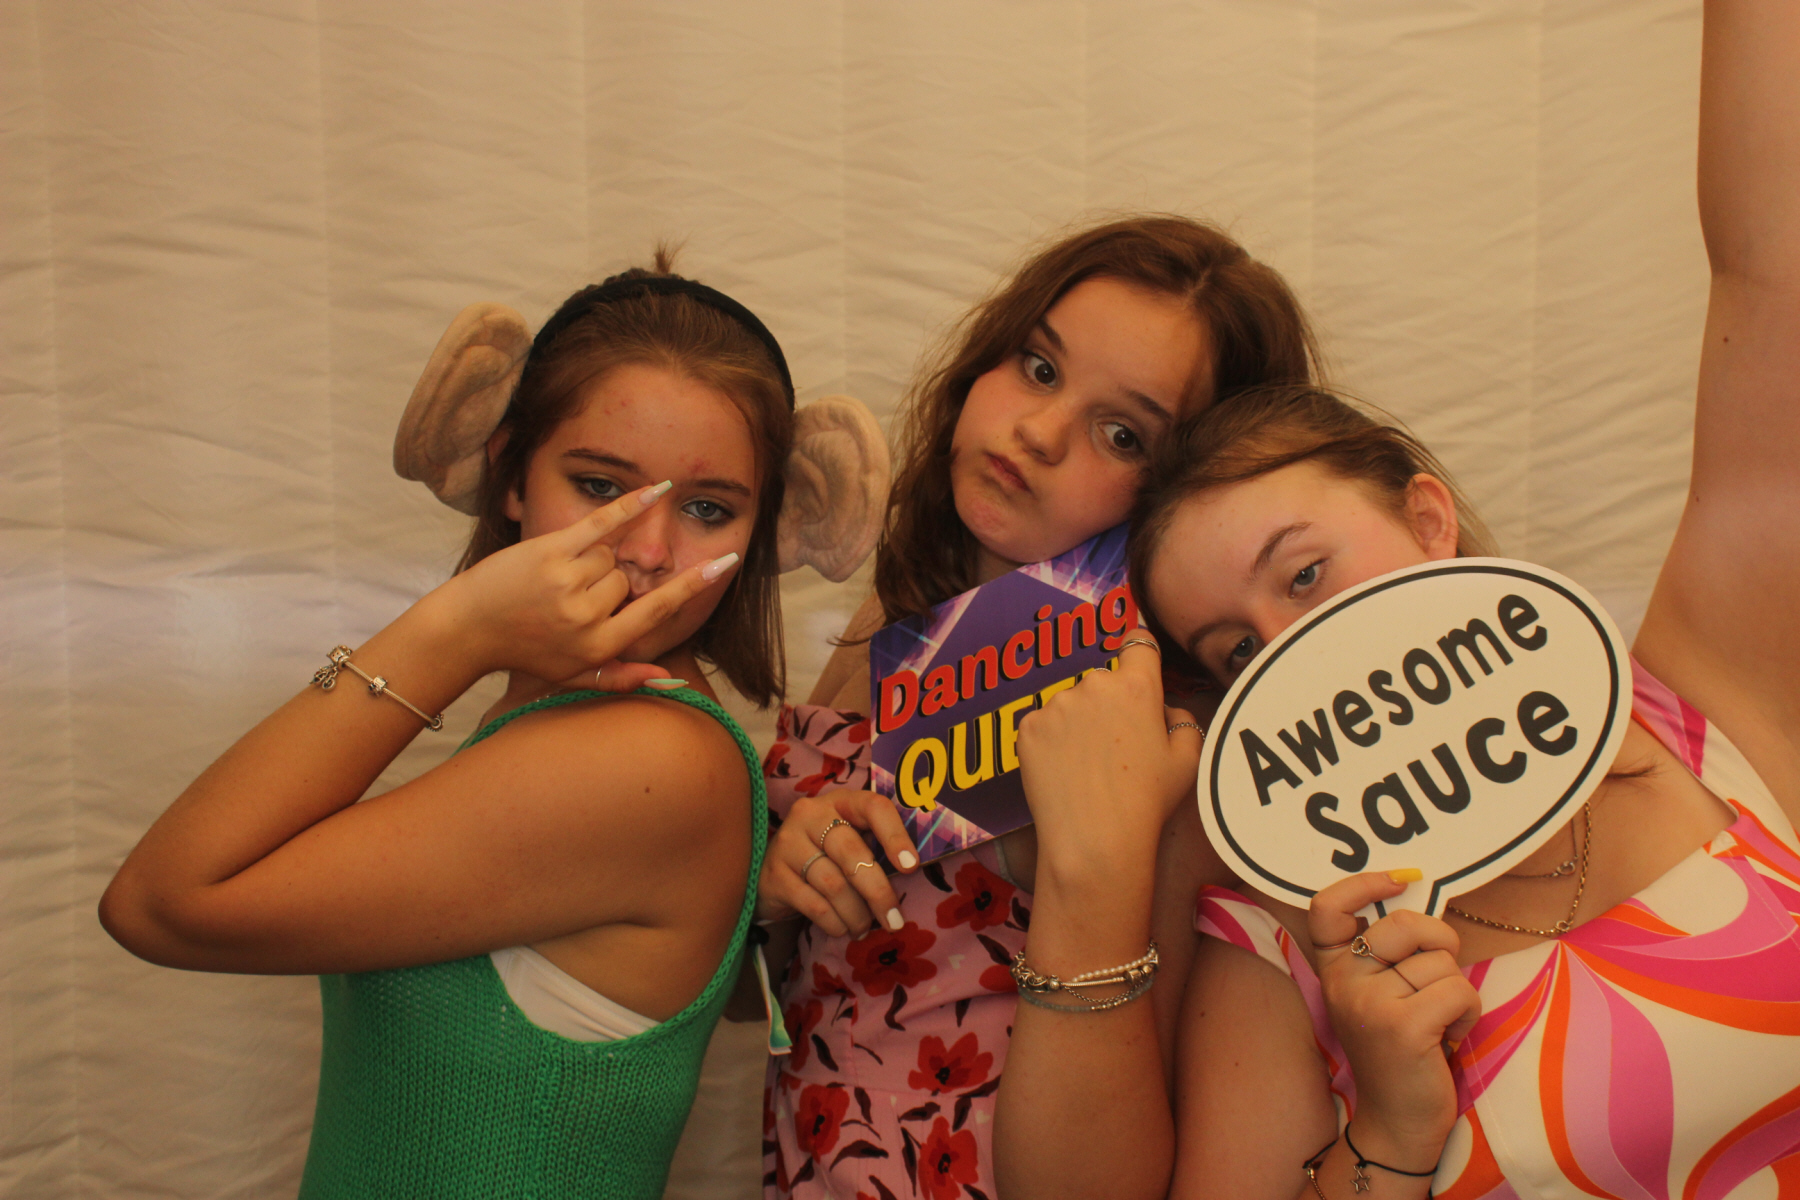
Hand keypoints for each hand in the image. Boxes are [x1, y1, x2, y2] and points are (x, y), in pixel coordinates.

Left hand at [431, 482, 731, 689]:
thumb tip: (672, 681)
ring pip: (610, 555)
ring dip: (591, 560)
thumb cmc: (523, 653)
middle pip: (627, 578)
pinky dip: (631, 505)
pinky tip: (658, 489)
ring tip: (555, 580)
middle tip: (567, 596)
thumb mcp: (574, 675)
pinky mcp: (550, 552)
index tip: (725, 562)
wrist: (466, 630)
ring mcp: (569, 583)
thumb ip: (623, 678)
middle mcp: (588, 617)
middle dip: (608, 581)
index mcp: (599, 646)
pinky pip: (602, 524)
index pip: (658, 610)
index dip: (693, 585)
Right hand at [757, 788, 919, 936]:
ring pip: (834, 885)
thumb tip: (912, 875)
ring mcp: (788, 843)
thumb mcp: (851, 841)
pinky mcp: (774, 875)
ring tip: (864, 928)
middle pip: (852, 854)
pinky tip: (842, 929)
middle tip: (894, 921)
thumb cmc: (826, 857)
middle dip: (878, 893)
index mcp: (840, 801)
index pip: (873, 807)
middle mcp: (810, 814)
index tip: (911, 867)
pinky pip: (814, 905)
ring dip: (856, 914)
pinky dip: (834, 923)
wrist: (775, 875)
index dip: (895, 835)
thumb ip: (876, 848)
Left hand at [1016, 630, 1202, 873]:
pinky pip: (1043, 726)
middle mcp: (1093, 684)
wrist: (1095, 838)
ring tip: (1087, 768)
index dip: (1140, 653)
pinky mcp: (1027, 727)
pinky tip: (1064, 772)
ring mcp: (1056, 705)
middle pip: (1103, 683)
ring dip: (1078, 724)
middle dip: (1109, 705)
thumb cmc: (1148, 801)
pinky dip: (1051, 743)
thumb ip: (1182, 720)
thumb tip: (1164, 710)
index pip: (1138, 643)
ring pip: (1070, 705)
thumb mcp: (1188, 759)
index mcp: (1136, 686)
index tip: (1137, 662)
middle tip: (1115, 748)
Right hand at [1309, 873, 1480, 1164]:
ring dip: (1456, 989)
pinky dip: (1469, 1012)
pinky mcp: (1402, 1026)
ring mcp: (1369, 1003)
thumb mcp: (1379, 994)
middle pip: (1404, 924)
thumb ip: (1388, 952)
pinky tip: (1450, 1036)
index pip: (1327, 908)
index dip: (1363, 883)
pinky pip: (1459, 989)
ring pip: (1440, 961)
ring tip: (1439, 1020)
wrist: (1397, 1121)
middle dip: (1439, 942)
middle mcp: (1342, 981)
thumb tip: (1418, 892)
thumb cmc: (1400, 1050)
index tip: (1401, 881)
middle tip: (1438, 976)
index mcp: (1334, 969)